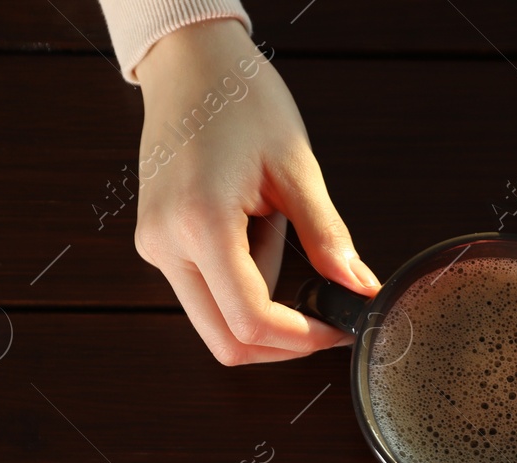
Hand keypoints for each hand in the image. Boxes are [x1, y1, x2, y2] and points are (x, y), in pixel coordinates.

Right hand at [130, 19, 380, 364]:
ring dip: (262, 311)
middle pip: (226, 341)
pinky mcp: (158, 243)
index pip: (251, 321)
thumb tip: (359, 288)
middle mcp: (166, 244)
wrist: (190, 64)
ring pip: (214, 324)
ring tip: (279, 239)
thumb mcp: (296, 167)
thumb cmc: (240, 99)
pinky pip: (205, 293)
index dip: (301, 340)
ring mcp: (156, 247)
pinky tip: (257, 236)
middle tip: (325, 317)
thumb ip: (327, 236)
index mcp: (200, 223)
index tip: (336, 330)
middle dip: (282, 343)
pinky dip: (242, 287)